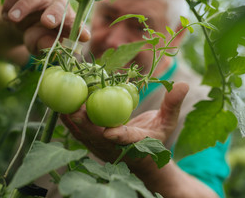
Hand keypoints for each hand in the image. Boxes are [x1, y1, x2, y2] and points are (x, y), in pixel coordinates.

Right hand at [2, 0, 89, 54]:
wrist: (24, 26)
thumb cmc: (39, 38)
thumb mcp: (42, 46)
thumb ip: (46, 46)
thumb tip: (51, 48)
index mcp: (68, 22)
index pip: (76, 25)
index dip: (80, 30)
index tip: (84, 37)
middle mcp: (59, 6)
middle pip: (59, 6)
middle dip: (54, 14)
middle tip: (46, 22)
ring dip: (25, 6)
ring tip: (11, 19)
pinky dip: (11, 2)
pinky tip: (5, 16)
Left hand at [60, 82, 188, 163]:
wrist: (143, 160)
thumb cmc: (157, 139)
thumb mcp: (168, 123)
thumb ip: (173, 104)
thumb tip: (184, 83)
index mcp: (137, 144)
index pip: (128, 140)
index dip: (119, 136)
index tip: (110, 131)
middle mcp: (116, 148)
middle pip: (98, 137)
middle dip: (86, 124)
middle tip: (75, 106)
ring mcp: (101, 147)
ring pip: (83, 135)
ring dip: (72, 120)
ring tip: (61, 100)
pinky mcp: (92, 144)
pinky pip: (78, 132)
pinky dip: (69, 120)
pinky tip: (60, 106)